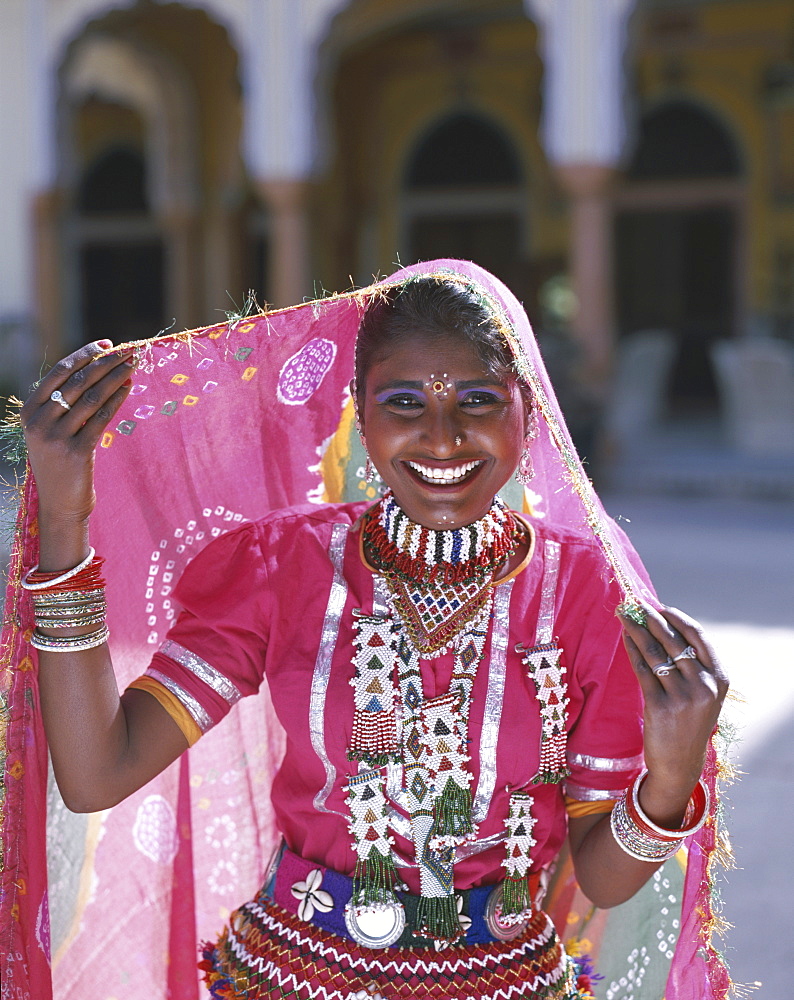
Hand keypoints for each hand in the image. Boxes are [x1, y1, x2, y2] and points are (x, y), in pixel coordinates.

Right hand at [21, 341, 136, 525]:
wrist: (60, 503)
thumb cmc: (59, 462)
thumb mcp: (51, 430)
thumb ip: (63, 403)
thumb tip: (98, 368)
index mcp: (29, 411)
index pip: (60, 373)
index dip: (85, 354)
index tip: (107, 343)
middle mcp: (39, 422)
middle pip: (78, 381)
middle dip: (106, 362)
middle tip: (129, 351)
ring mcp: (56, 437)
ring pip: (91, 397)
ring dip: (116, 378)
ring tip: (133, 366)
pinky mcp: (76, 451)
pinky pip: (101, 418)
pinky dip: (117, 399)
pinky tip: (129, 388)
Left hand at [620, 604, 728, 825]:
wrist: (679, 764)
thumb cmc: (688, 724)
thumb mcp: (703, 694)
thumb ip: (693, 665)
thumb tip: (664, 625)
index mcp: (720, 679)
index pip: (698, 636)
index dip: (677, 617)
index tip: (659, 605)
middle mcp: (705, 686)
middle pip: (674, 640)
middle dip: (651, 617)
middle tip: (634, 602)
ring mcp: (683, 697)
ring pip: (655, 652)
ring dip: (636, 629)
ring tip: (623, 615)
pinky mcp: (660, 706)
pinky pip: (642, 669)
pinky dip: (632, 650)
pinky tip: (624, 638)